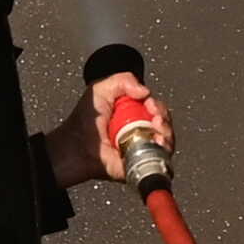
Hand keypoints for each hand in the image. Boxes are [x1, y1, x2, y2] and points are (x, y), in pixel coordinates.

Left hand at [44, 72, 174, 189]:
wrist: (76, 146)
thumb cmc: (84, 121)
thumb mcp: (100, 89)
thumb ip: (123, 80)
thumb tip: (146, 91)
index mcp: (133, 112)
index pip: (156, 107)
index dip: (157, 104)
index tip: (149, 103)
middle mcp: (141, 129)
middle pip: (165, 122)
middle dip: (164, 116)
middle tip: (155, 116)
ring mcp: (142, 147)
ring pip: (167, 139)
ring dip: (167, 132)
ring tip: (157, 128)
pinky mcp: (141, 163)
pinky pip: (161, 158)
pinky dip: (164, 150)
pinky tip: (157, 143)